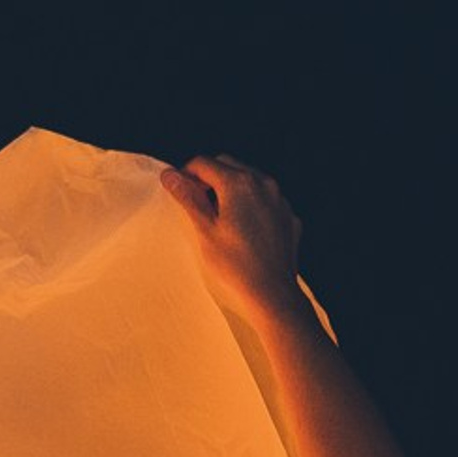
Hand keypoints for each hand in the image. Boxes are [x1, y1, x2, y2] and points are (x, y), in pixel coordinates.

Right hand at [160, 156, 308, 327]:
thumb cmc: (235, 265)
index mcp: (238, 184)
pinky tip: (242, 228)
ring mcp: (279, 198)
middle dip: (208, 177)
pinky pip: (265, 199)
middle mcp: (263, 183)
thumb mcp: (205, 231)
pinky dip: (250, 204)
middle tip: (195, 203)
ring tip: (218, 217)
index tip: (177, 190)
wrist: (272, 293)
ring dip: (230, 189)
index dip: (185, 173)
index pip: (204, 163)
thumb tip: (170, 175)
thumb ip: (188, 198)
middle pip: (228, 165)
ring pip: (249, 180)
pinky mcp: (287, 215)